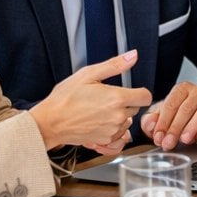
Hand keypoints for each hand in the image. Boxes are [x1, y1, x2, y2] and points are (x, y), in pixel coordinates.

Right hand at [29, 51, 151, 150]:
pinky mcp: (105, 140)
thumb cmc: (65, 98)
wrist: (50, 122)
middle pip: (136, 108)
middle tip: (106, 99)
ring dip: (119, 116)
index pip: (146, 97)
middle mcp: (118, 116)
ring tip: (99, 110)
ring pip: (127, 121)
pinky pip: (118, 134)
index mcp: (117, 98)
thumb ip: (115, 65)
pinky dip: (112, 128)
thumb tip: (133, 55)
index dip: (139, 92)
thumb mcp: (88, 74)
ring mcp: (112, 130)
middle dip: (126, 102)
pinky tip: (97, 121)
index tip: (129, 91)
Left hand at [140, 82, 196, 149]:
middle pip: (185, 108)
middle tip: (169, 143)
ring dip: (192, 126)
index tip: (158, 137)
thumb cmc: (190, 112)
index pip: (170, 105)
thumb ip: (155, 119)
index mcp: (181, 90)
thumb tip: (149, 126)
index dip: (163, 122)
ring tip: (185, 140)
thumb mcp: (170, 114)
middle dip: (175, 128)